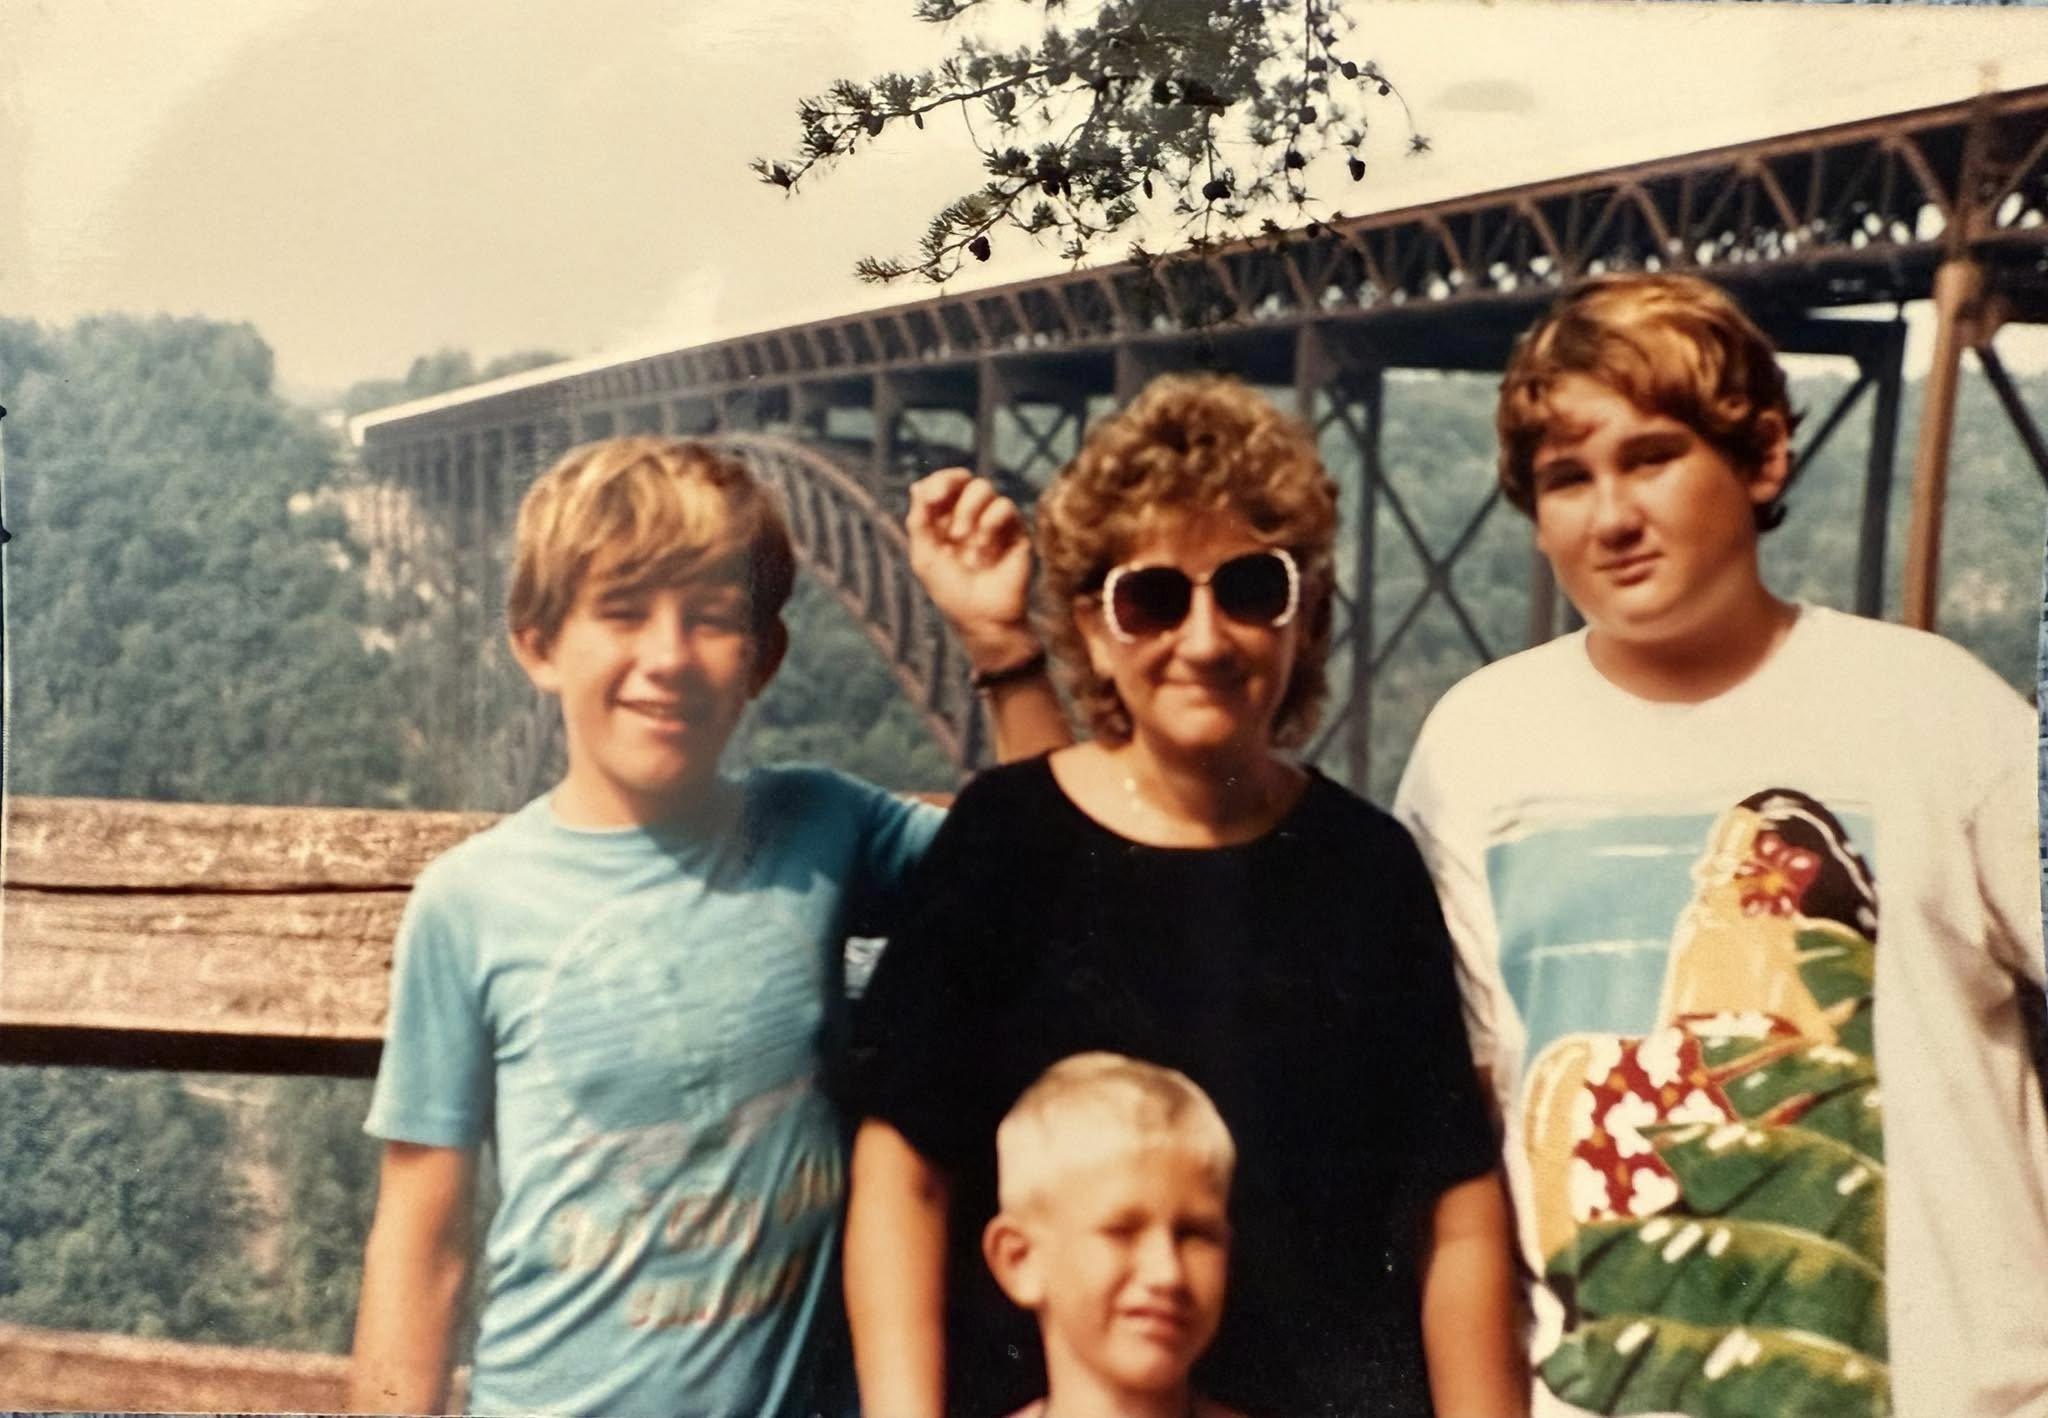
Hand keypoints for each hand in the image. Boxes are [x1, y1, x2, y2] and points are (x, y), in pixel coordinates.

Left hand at [905, 468, 1038, 670]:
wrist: (983, 618)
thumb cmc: (951, 591)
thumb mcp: (925, 556)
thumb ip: (919, 521)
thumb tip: (917, 486)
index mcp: (946, 519)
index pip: (943, 484)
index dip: (937, 482)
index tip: (929, 499)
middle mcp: (971, 516)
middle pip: (965, 479)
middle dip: (950, 487)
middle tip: (939, 508)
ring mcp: (994, 521)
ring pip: (984, 488)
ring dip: (968, 511)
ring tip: (963, 540)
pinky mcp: (1016, 530)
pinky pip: (1005, 507)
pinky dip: (990, 524)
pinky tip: (985, 549)